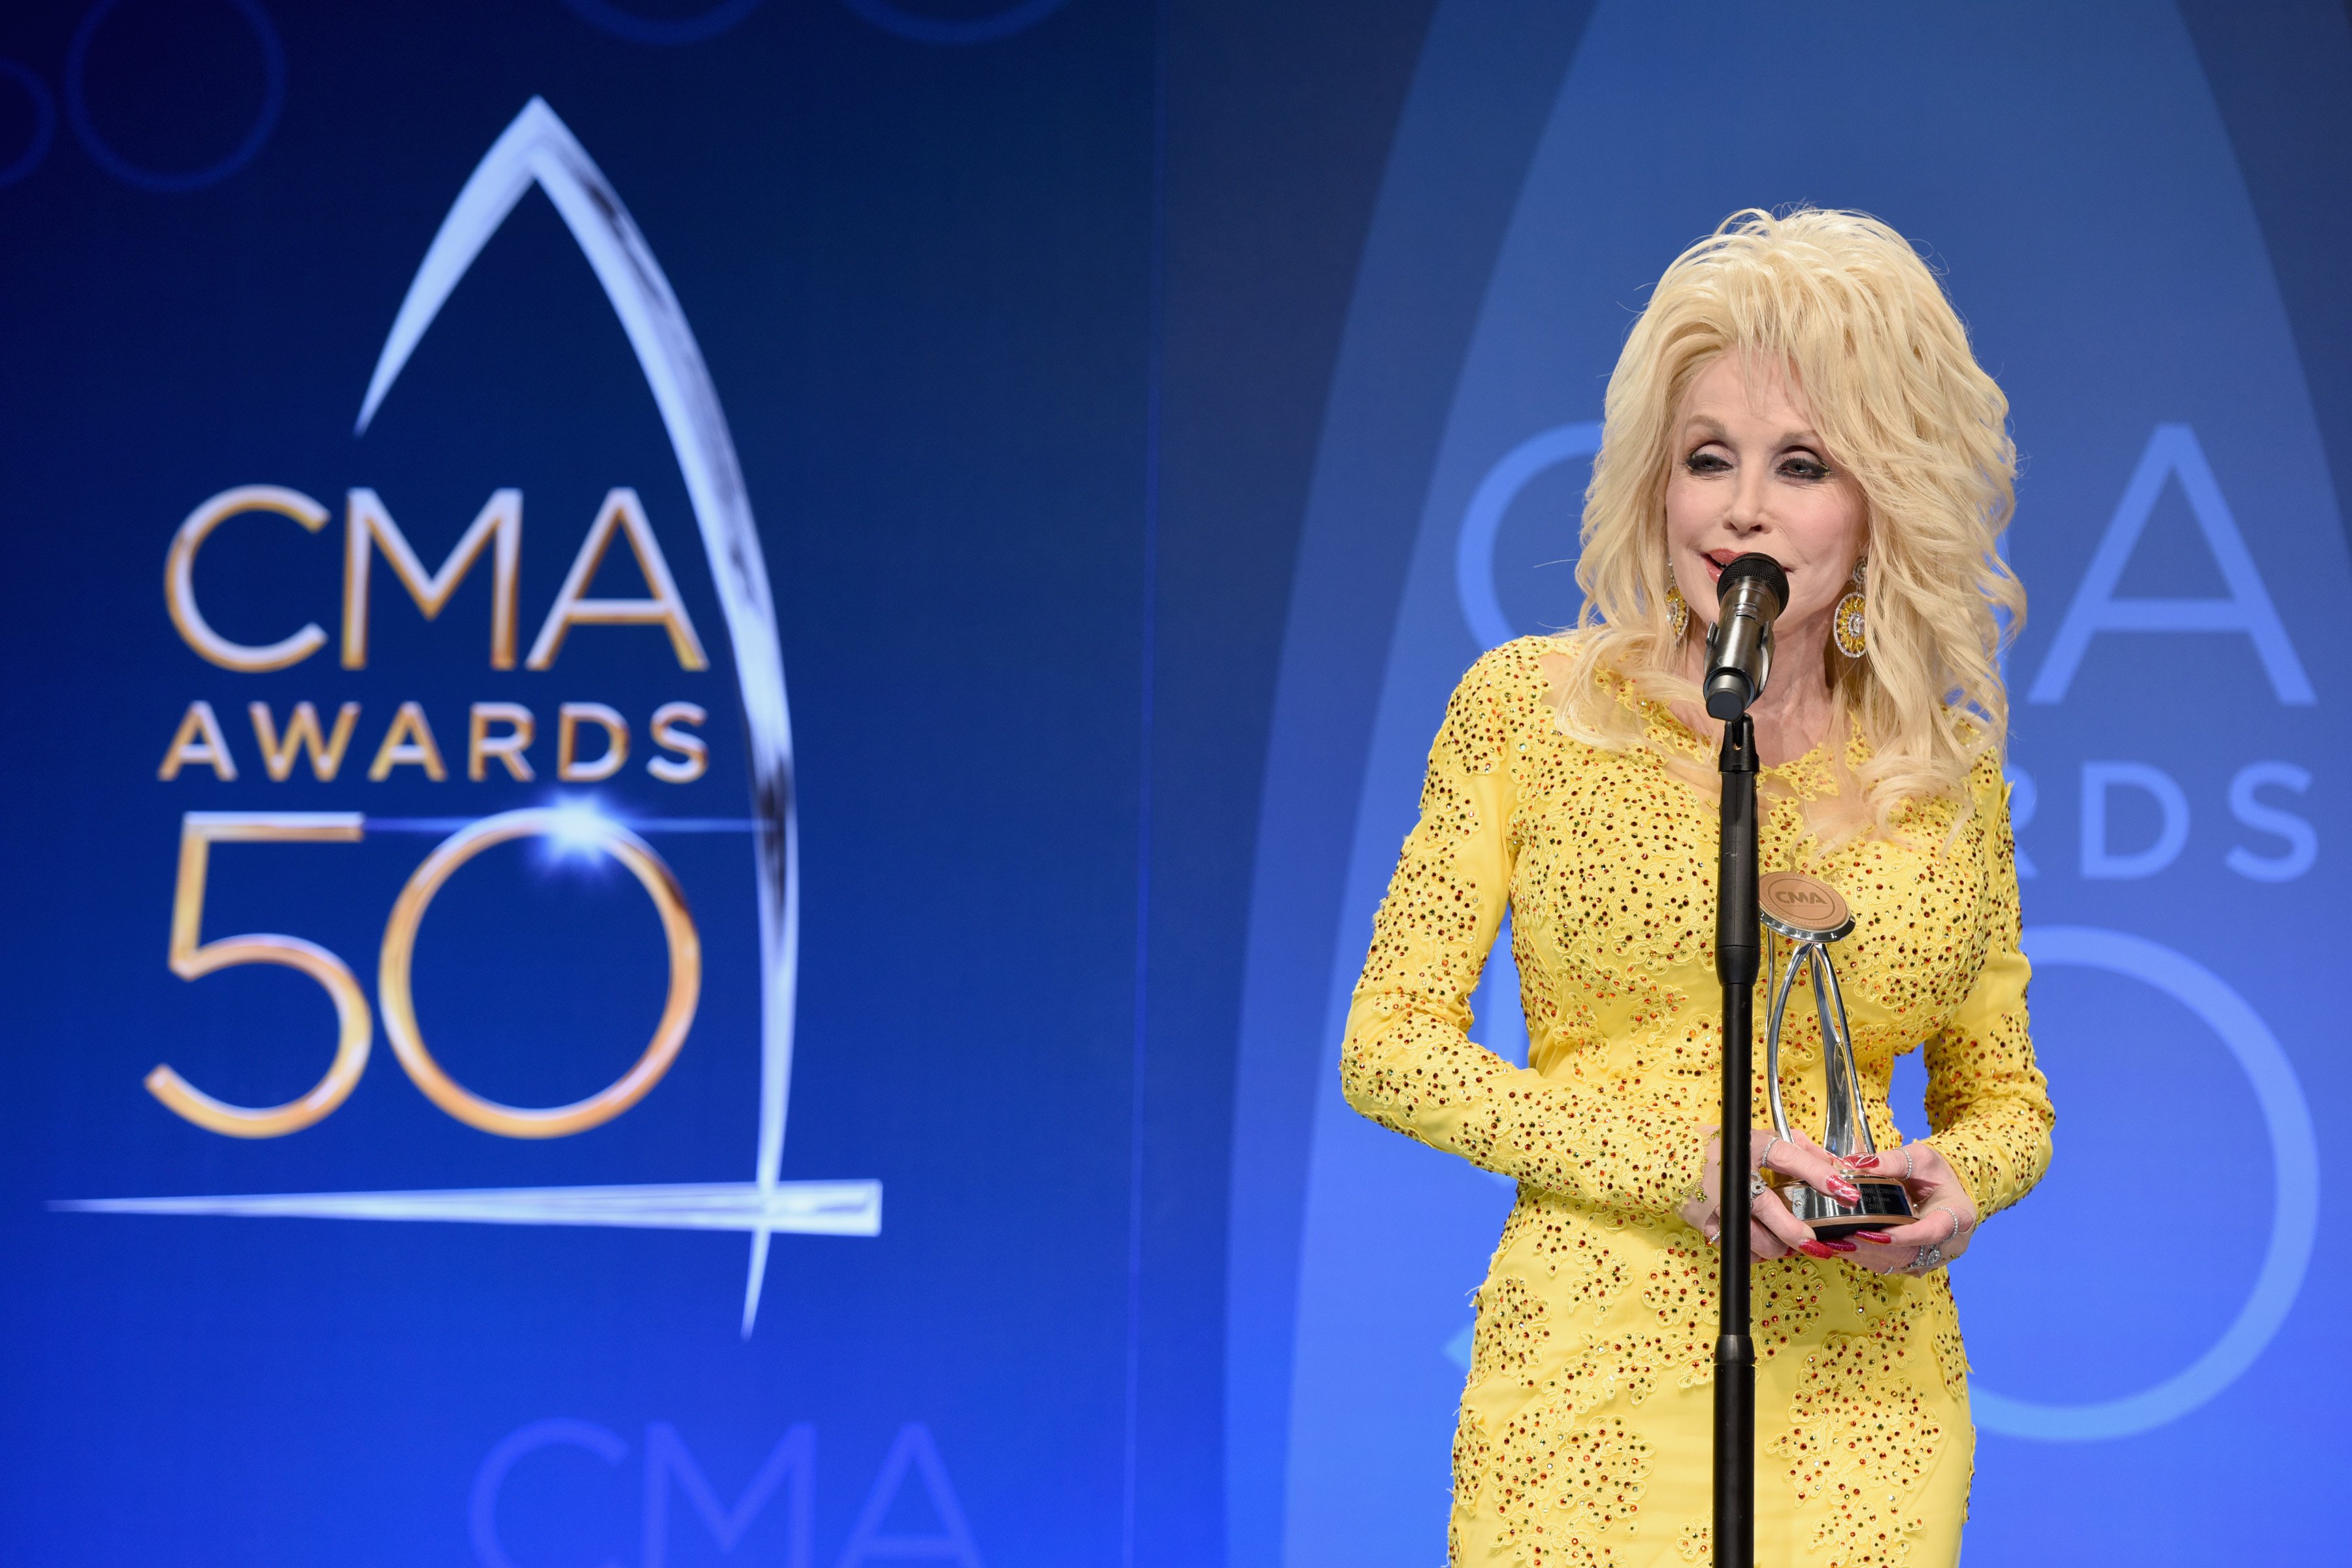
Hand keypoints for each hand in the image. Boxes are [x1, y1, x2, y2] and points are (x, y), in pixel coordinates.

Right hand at [1680, 1125, 1868, 1261]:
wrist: (1672, 1159)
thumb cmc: (1725, 1149)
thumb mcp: (1764, 1139)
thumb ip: (1805, 1151)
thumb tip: (1840, 1168)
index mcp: (1751, 1146)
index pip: (1789, 1157)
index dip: (1819, 1174)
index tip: (1846, 1192)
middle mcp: (1734, 1173)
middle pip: (1769, 1210)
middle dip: (1796, 1232)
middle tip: (1814, 1242)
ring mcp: (1718, 1201)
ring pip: (1756, 1238)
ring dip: (1778, 1246)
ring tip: (1788, 1242)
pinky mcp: (1707, 1223)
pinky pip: (1740, 1250)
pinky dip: (1756, 1252)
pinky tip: (1762, 1242)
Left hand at [1839, 1142, 1979, 1275]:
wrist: (1942, 1188)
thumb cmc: (1933, 1172)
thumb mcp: (1919, 1158)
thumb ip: (1893, 1161)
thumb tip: (1858, 1163)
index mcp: (1959, 1215)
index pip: (1933, 1231)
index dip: (1906, 1236)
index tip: (1878, 1233)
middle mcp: (1950, 1242)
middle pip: (1913, 1253)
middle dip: (1878, 1249)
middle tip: (1846, 1240)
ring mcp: (1935, 1255)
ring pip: (1901, 1264)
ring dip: (1869, 1257)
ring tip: (1839, 1245)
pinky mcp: (1918, 1261)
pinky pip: (1894, 1265)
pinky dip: (1870, 1259)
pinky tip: (1846, 1250)